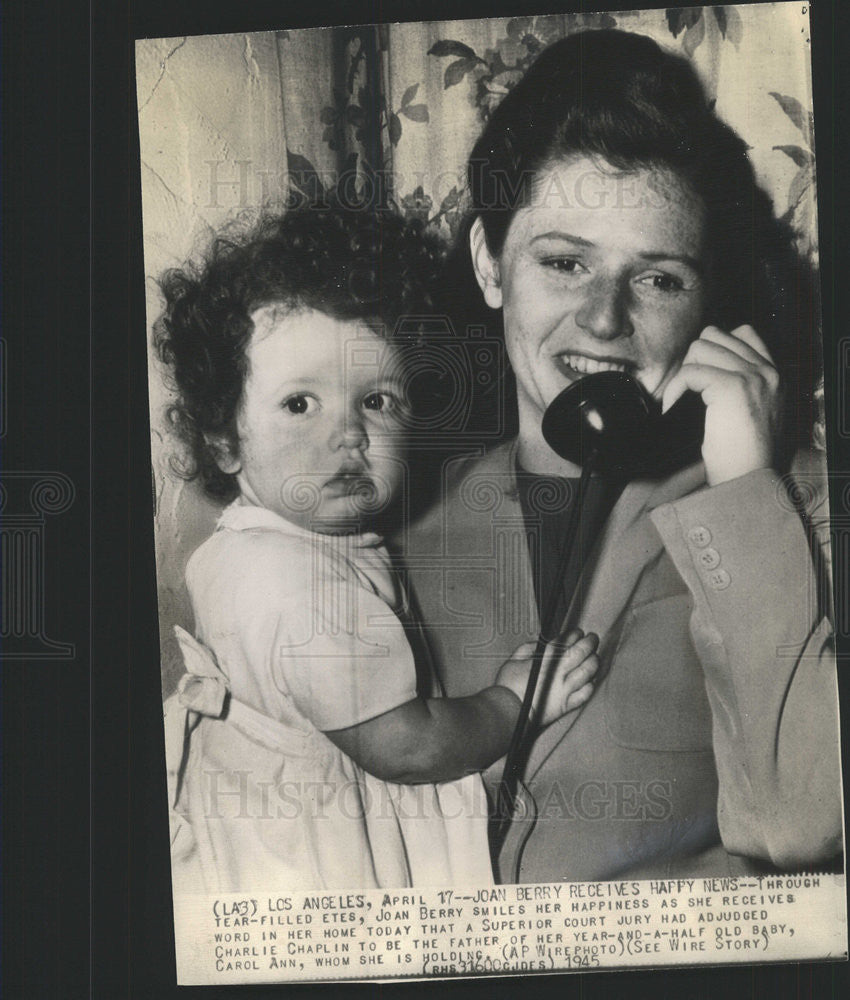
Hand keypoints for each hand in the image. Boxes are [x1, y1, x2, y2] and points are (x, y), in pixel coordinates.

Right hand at [496, 629, 598, 727]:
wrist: (508, 712)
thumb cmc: (508, 686)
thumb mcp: (513, 660)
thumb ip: (527, 649)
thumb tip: (539, 644)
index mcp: (544, 660)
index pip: (564, 643)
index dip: (574, 635)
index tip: (578, 632)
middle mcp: (557, 673)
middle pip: (580, 653)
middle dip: (589, 643)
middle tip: (593, 638)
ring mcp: (564, 689)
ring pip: (586, 671)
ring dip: (594, 661)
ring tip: (595, 656)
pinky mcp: (566, 705)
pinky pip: (585, 694)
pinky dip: (590, 685)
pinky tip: (591, 680)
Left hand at [661, 325, 780, 486]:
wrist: (748, 480)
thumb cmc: (742, 456)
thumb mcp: (750, 412)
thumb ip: (739, 385)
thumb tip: (703, 368)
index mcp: (774, 374)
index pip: (742, 333)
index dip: (713, 348)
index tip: (700, 378)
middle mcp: (767, 371)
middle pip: (715, 335)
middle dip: (694, 358)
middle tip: (688, 390)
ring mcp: (752, 377)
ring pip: (701, 347)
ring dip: (684, 371)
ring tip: (682, 398)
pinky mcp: (732, 388)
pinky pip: (690, 372)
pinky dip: (675, 388)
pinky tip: (673, 407)